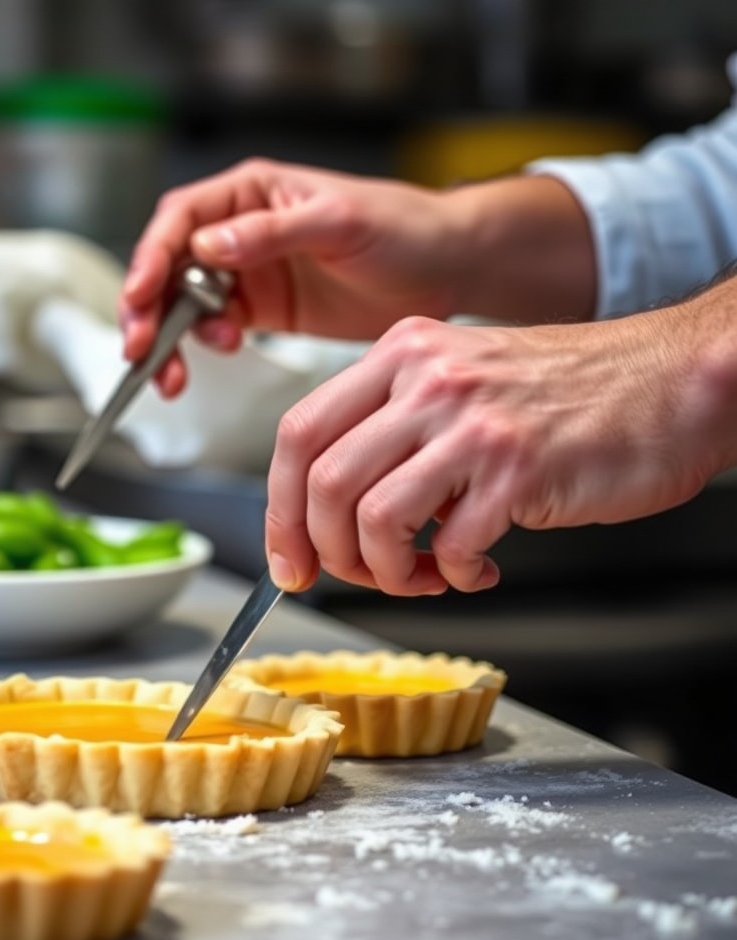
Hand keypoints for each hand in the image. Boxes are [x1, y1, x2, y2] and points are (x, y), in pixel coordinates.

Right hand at [120, 159, 460, 395]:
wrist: (445, 269)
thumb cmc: (403, 226)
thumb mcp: (340, 221)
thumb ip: (273, 232)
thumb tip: (210, 246)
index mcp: (252, 193)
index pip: (181, 220)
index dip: (152, 257)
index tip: (140, 296)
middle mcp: (240, 231)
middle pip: (170, 266)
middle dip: (149, 309)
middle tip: (142, 348)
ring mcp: (249, 273)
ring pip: (185, 304)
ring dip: (171, 338)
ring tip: (171, 375)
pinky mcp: (263, 312)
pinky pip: (215, 328)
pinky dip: (202, 348)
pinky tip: (215, 355)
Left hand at [264, 305, 731, 596]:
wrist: (669, 382)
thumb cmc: (562, 394)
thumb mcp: (457, 382)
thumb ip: (390, 431)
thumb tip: (327, 515)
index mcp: (401, 354)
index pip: (298, 433)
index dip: (278, 510)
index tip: (288, 559)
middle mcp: (428, 378)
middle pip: (323, 483)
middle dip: (327, 553)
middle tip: (357, 576)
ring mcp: (472, 422)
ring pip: (373, 519)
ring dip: (386, 572)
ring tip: (421, 576)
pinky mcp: (518, 467)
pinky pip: (447, 545)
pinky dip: (451, 575)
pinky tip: (477, 566)